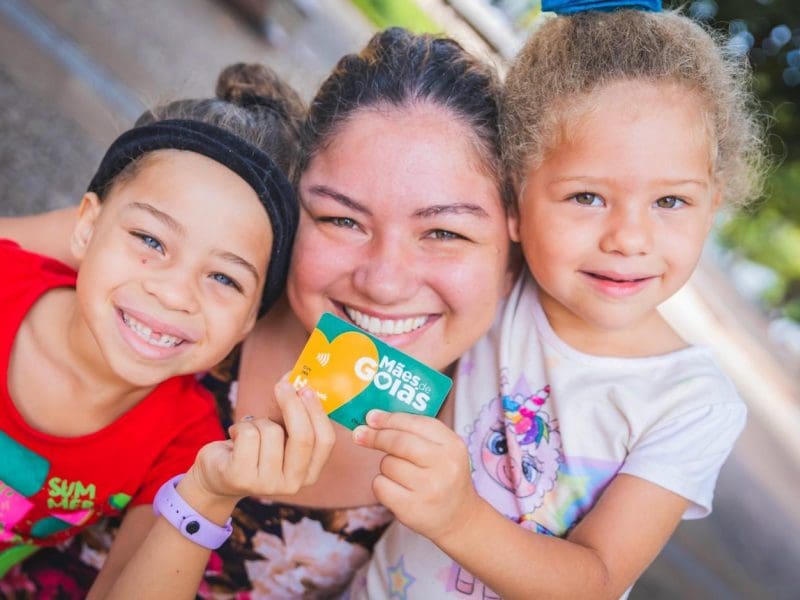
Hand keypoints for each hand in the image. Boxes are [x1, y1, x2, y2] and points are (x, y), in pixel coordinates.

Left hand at [189, 377, 335, 501]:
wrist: (218, 475)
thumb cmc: (255, 448)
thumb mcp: (278, 431)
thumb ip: (291, 408)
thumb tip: (294, 375)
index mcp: (309, 473)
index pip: (325, 441)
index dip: (317, 412)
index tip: (306, 388)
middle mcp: (293, 484)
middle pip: (303, 437)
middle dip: (293, 405)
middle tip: (283, 385)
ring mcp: (267, 484)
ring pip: (271, 432)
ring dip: (258, 421)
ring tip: (250, 429)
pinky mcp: (241, 478)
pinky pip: (248, 435)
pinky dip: (241, 426)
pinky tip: (235, 435)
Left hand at [352, 409, 480, 543]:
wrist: (459, 519)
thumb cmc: (443, 477)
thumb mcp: (443, 450)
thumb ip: (415, 432)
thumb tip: (373, 419)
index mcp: (452, 445)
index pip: (416, 423)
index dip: (389, 419)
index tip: (370, 417)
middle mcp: (443, 465)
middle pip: (398, 442)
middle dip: (375, 436)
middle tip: (360, 434)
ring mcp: (428, 488)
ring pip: (387, 464)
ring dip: (386, 466)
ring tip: (403, 476)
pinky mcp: (411, 508)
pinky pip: (380, 486)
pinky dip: (382, 485)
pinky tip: (397, 490)